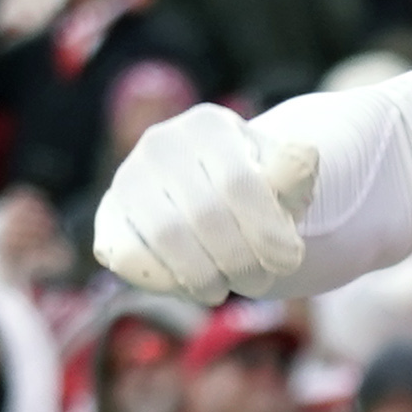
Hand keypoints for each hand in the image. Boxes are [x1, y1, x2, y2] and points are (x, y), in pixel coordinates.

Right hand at [94, 100, 322, 301]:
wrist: (218, 202)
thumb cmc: (260, 194)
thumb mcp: (288, 182)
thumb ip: (296, 172)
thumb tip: (301, 160)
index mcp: (209, 126)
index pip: (239, 185)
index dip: (268, 233)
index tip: (290, 261)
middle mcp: (160, 145)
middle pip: (205, 216)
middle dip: (242, 261)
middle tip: (260, 281)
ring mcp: (128, 179)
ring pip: (167, 238)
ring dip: (207, 277)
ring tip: (230, 285)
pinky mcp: (109, 217)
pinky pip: (129, 257)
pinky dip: (167, 280)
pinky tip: (194, 283)